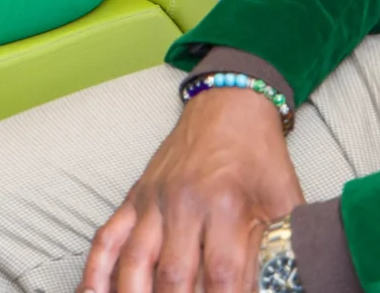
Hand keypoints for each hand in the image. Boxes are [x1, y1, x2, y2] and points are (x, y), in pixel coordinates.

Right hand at [82, 89, 301, 292]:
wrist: (228, 104)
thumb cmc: (259, 155)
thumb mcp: (283, 200)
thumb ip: (280, 248)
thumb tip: (278, 287)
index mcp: (225, 205)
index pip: (221, 276)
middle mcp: (183, 204)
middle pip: (173, 275)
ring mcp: (153, 201)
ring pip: (135, 260)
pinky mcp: (134, 197)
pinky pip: (108, 236)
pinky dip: (96, 269)